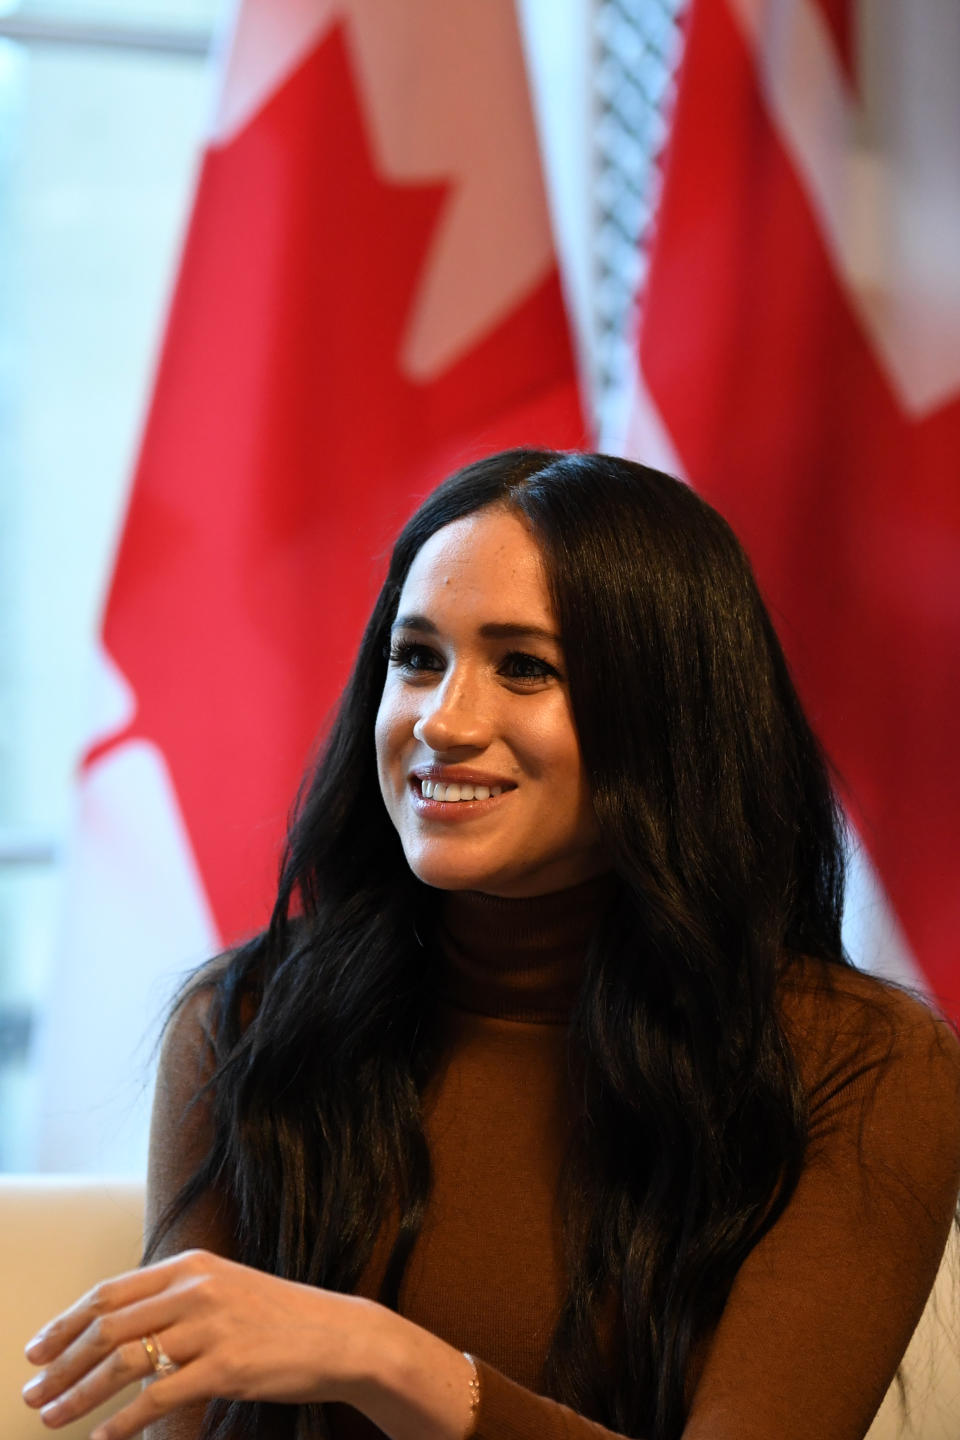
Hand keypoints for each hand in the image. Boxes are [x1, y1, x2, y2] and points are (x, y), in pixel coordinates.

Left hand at [21, 1248, 381, 1437]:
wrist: (338, 1335)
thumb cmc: (279, 1318)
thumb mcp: (224, 1289)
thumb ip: (176, 1298)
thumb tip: (119, 1325)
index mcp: (190, 1265)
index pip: (109, 1292)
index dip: (65, 1322)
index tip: (36, 1349)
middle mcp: (194, 1288)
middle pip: (106, 1327)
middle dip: (60, 1363)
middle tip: (32, 1393)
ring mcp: (209, 1326)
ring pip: (123, 1362)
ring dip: (78, 1395)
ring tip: (53, 1417)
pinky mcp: (224, 1366)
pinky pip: (156, 1399)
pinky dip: (122, 1424)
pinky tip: (103, 1439)